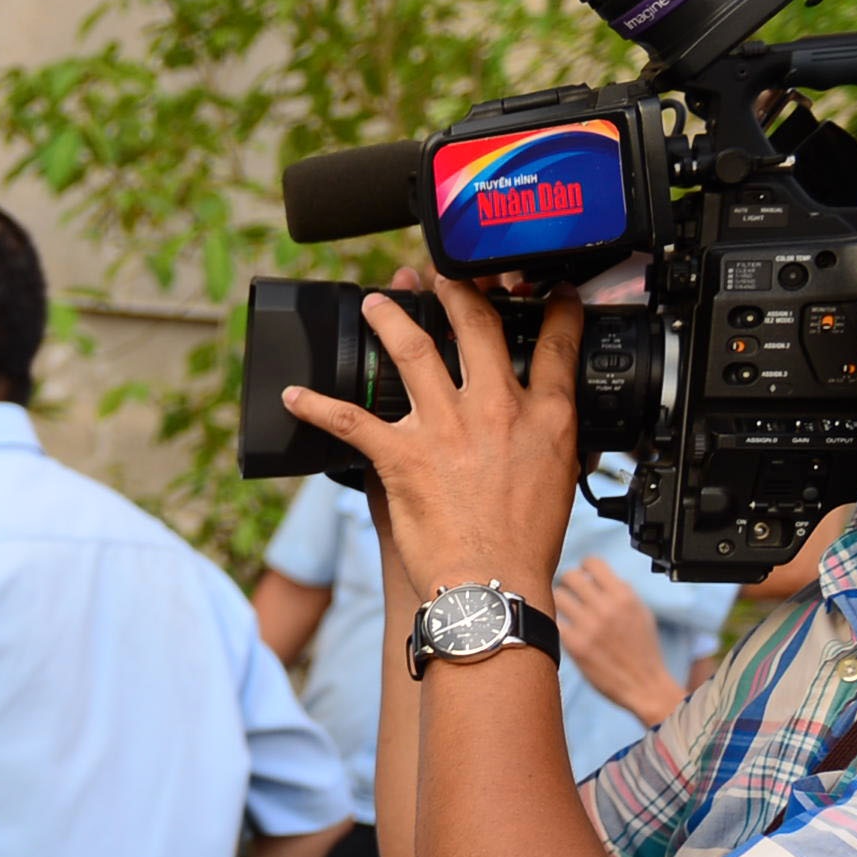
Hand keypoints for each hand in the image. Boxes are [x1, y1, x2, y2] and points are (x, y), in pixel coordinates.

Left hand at [278, 271, 582, 604]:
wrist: (491, 584)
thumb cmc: (524, 545)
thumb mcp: (562, 480)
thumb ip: (556, 441)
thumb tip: (555, 428)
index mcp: (546, 417)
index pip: (557, 345)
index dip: (556, 308)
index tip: (551, 288)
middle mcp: (496, 410)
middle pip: (477, 328)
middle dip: (457, 290)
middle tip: (442, 272)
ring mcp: (445, 429)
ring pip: (414, 353)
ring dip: (391, 320)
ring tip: (377, 301)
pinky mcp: (401, 456)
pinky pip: (349, 420)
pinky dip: (316, 406)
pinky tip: (294, 394)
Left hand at [553, 554, 680, 726]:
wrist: (644, 684)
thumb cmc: (642, 649)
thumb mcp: (640, 612)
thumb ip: (620, 592)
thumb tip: (595, 576)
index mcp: (624, 596)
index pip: (593, 563)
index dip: (585, 567)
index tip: (584, 575)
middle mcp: (606, 607)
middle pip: (570, 576)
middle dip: (569, 583)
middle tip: (571, 593)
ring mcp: (589, 626)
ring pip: (557, 596)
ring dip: (560, 602)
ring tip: (568, 612)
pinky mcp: (575, 645)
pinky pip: (554, 621)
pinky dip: (558, 622)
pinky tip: (567, 629)